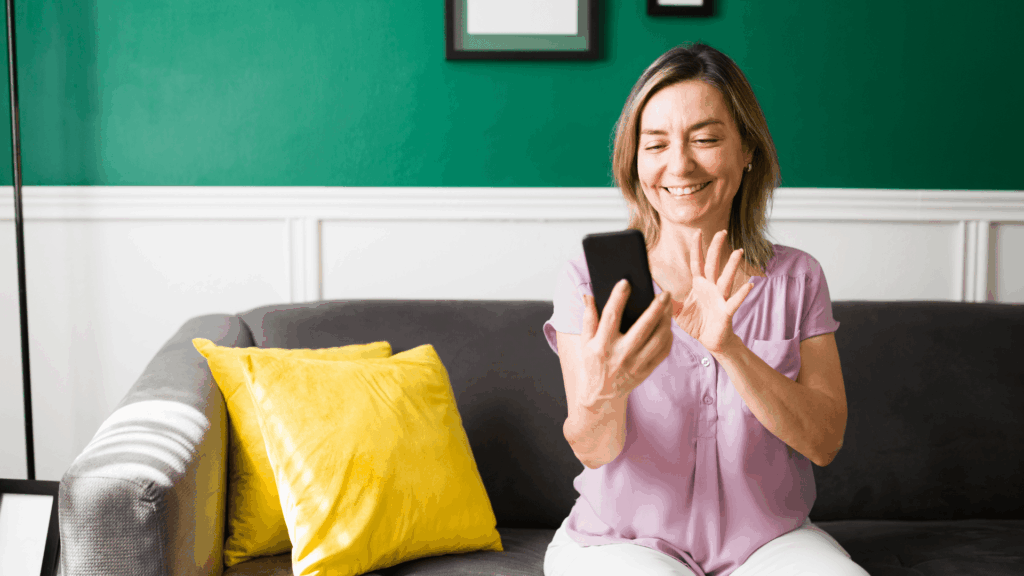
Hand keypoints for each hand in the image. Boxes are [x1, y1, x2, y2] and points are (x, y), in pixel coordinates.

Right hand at [576, 279, 673, 407]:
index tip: (625, 282)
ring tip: (668, 306)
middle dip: (655, 309)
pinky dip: (668, 337)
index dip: (618, 298)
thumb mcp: (585, 341)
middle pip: (642, 328)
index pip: (611, 317)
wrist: (601, 394)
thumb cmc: (592, 363)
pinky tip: (668, 325)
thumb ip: (588, 318)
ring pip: (657, 339)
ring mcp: (635, 365)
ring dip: (666, 321)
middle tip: (664, 293)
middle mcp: (620, 355)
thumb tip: (588, 295)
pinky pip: (663, 352)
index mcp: (601, 345)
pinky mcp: (646, 371)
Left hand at [672, 229, 753, 354]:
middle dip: (716, 248)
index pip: (697, 262)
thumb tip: (653, 292)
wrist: (711, 341)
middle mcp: (711, 288)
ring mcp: (720, 298)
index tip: (697, 232)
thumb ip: (666, 301)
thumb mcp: (676, 312)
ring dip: (732, 265)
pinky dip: (742, 293)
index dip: (697, 248)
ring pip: (726, 279)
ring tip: (738, 252)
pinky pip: (734, 301)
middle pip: (713, 264)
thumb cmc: (697, 324)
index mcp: (699, 285)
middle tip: (721, 232)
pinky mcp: (726, 311)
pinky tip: (749, 284)